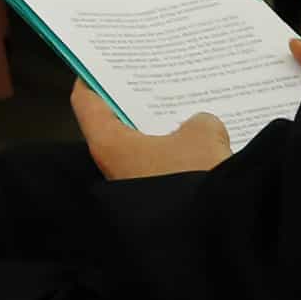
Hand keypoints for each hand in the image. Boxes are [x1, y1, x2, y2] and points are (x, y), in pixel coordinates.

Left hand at [72, 38, 300, 180]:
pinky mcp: (163, 201)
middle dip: (140, 99)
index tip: (101, 59)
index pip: (86, 101)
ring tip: (190, 102)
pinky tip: (210, 138)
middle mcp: (116, 164)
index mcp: (109, 142)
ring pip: (148, 146)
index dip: (92, 76)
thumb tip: (201, 126)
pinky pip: (169, 166)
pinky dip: (183, 151)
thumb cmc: (192, 180)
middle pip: (119, 121)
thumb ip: (199, 121)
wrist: (214, 240)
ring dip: (166, 127)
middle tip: (157, 73)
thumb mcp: (201, 136)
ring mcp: (138, 185)